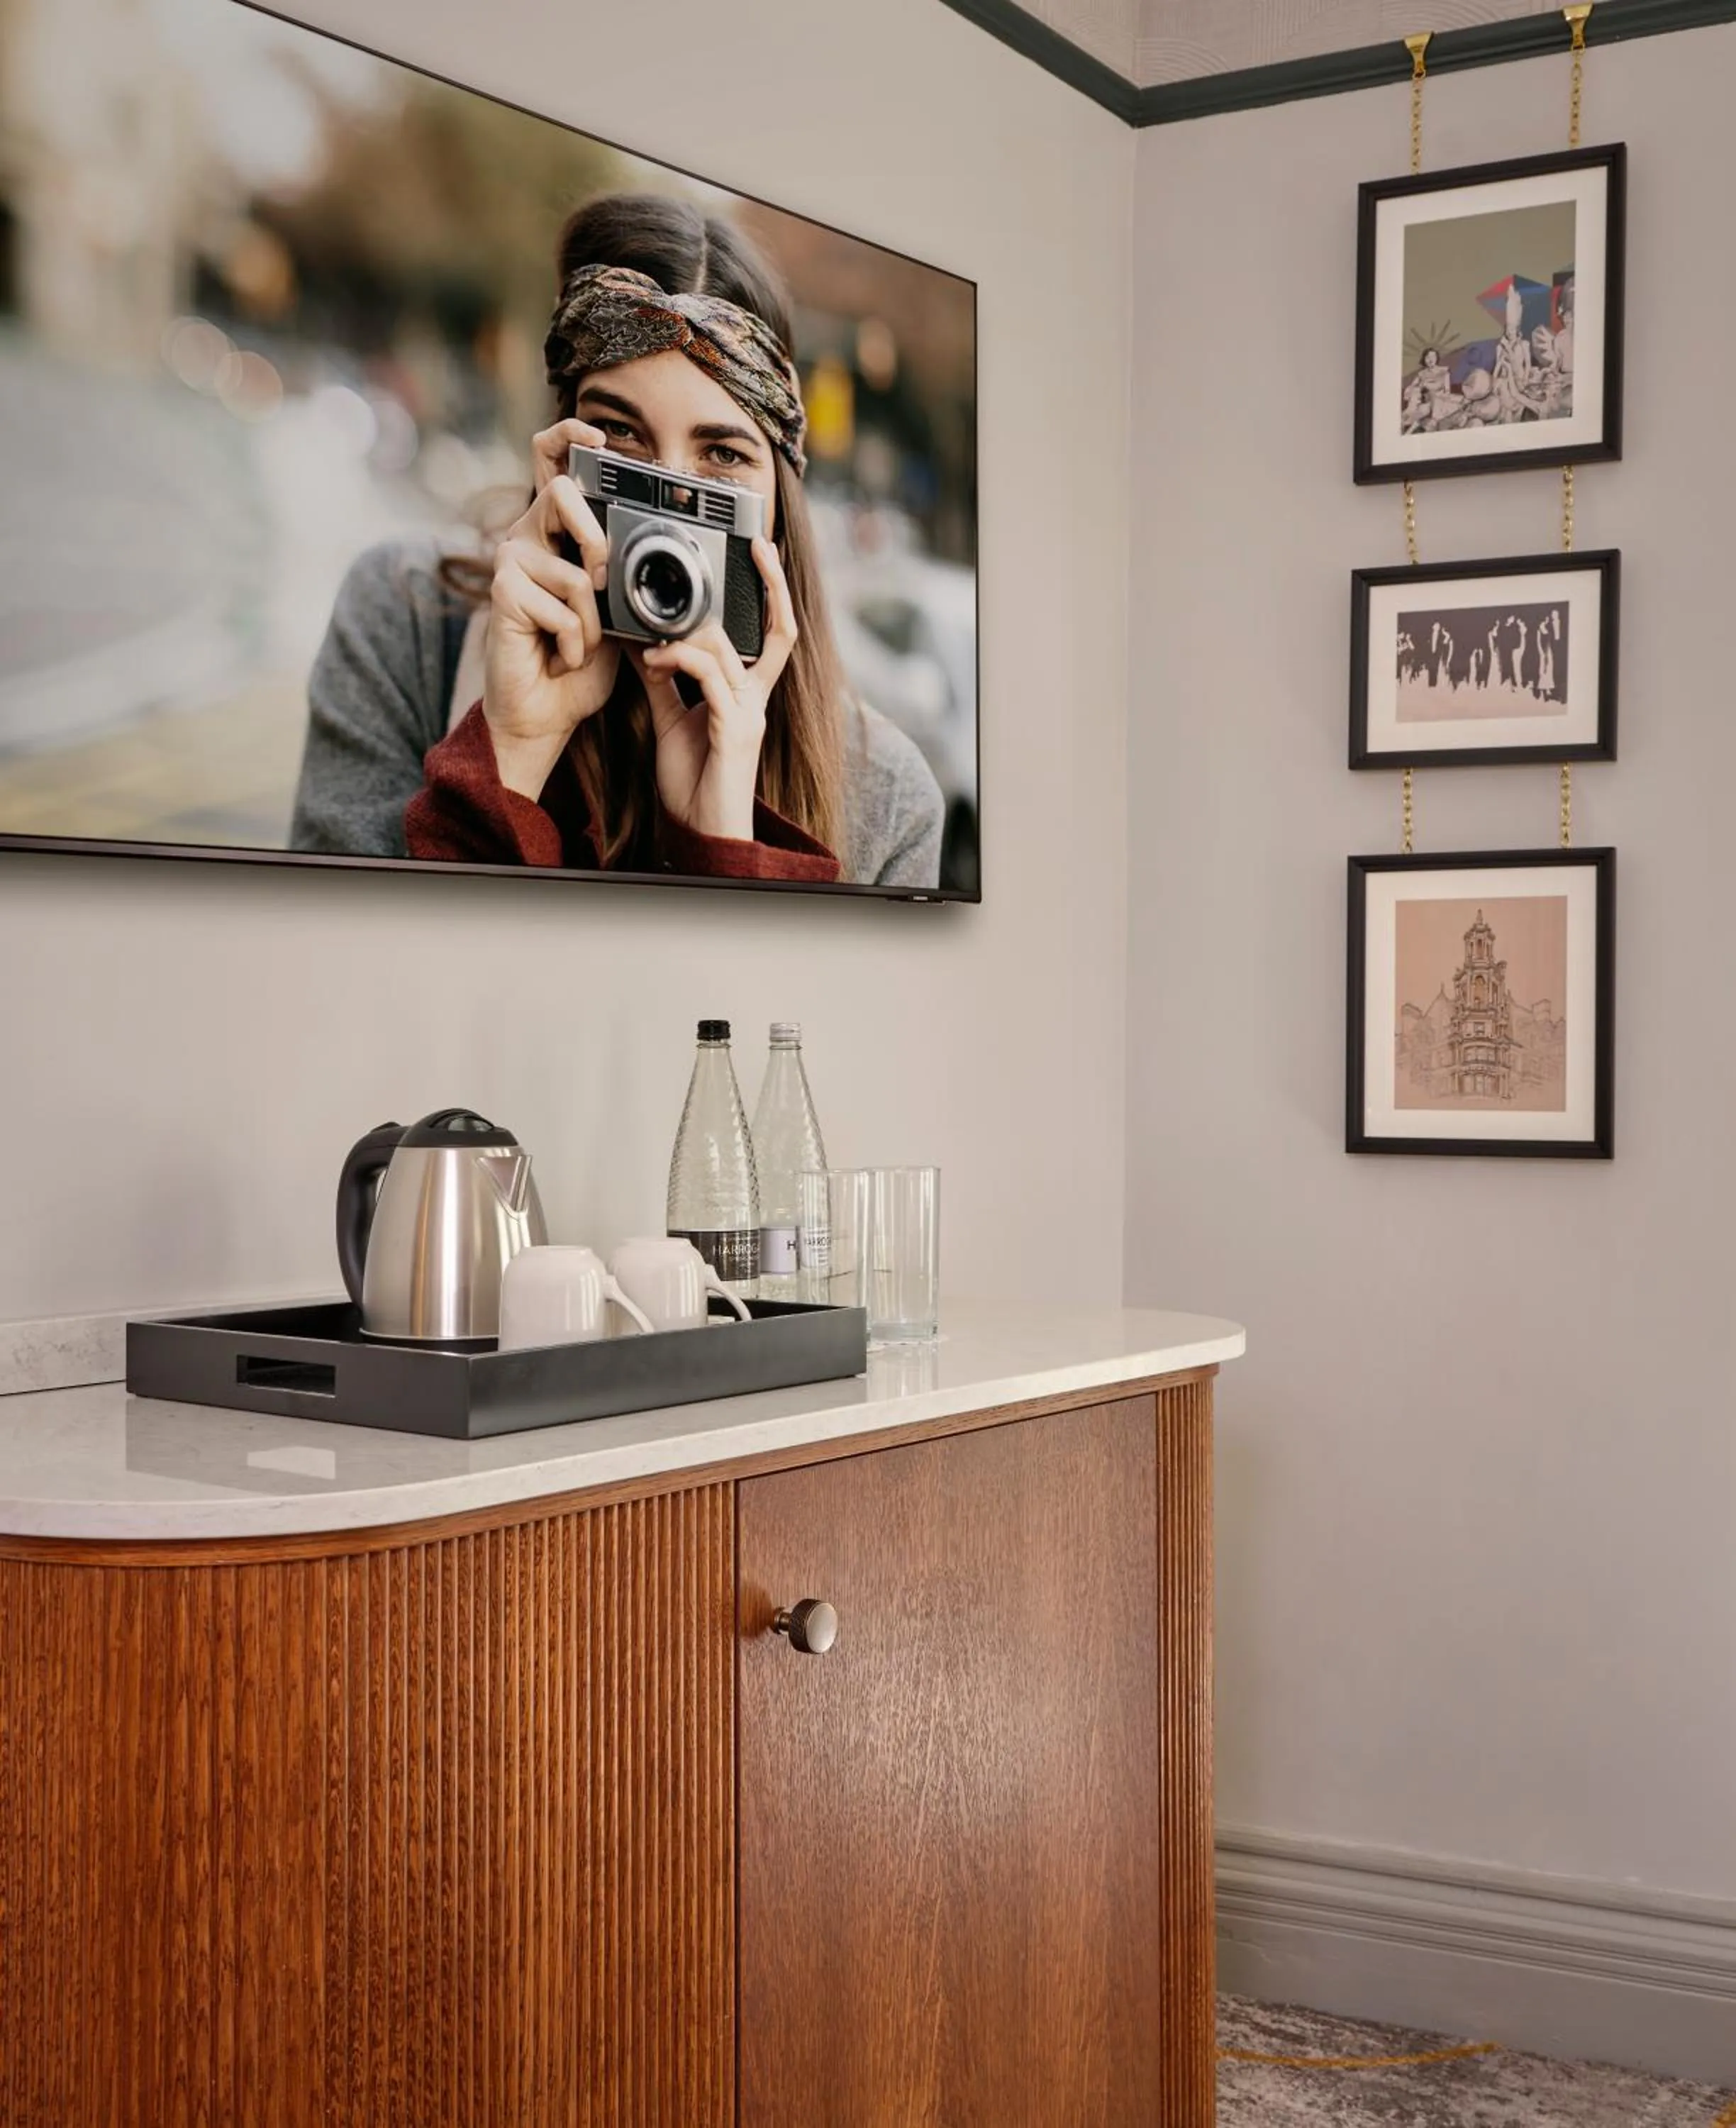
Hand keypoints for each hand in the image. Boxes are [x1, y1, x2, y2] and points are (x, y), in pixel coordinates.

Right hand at [482, 420, 619, 799]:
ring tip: (577, 643)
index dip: (569, 437)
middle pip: (560, 493)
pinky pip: (563, 605)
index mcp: (556, 534)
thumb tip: (662, 547)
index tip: (600, 440)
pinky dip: (575, 642)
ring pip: (574, 569)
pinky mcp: (503, 590)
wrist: (546, 713)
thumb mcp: (618, 612)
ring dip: (591, 621)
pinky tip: (559, 656)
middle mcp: (527, 537)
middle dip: (595, 541)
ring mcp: (510, 561)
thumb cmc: (580, 664)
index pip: (550, 462)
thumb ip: (626, 574)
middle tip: (598, 585)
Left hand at [632, 539, 797, 844]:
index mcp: (747, 695)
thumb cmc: (693, 785)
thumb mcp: (671, 722)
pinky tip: (655, 663)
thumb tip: (644, 646)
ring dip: (682, 639)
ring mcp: (749, 713)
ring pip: (725, 649)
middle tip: (733, 559)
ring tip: (649, 648)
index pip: (774, 633)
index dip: (775, 592)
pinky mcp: (735, 728)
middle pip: (762, 631)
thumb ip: (664, 682)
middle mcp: (756, 699)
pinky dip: (680, 661)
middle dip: (753, 591)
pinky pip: (709, 677)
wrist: (702, 833)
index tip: (761, 552)